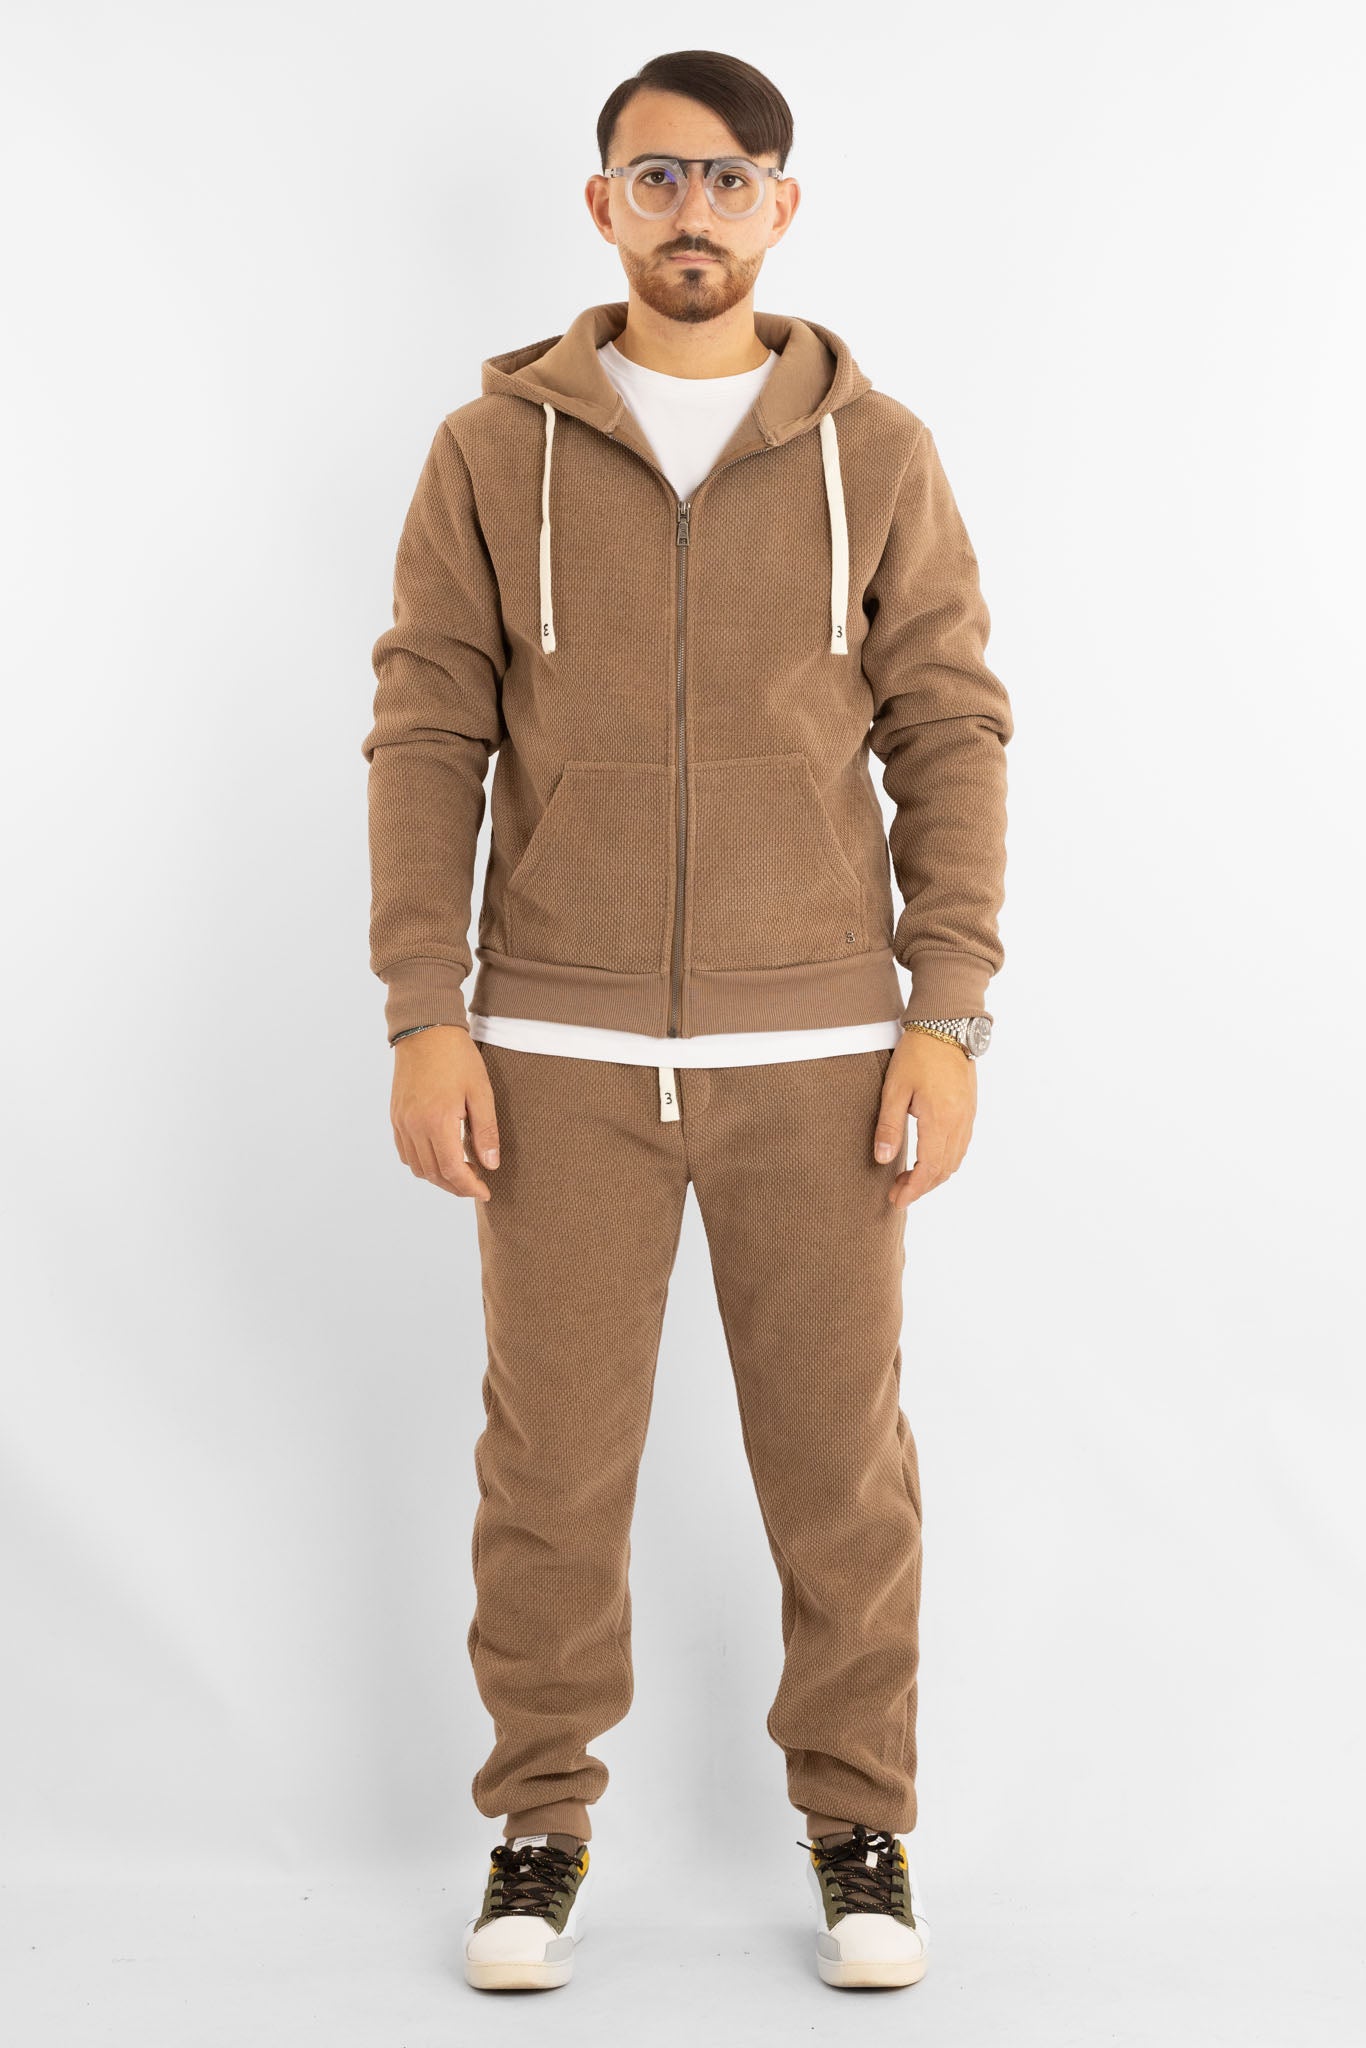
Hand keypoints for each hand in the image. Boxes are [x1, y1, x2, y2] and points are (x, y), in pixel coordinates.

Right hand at [390, 1026, 499, 1200]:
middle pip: (433, 1174)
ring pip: (417, 1167)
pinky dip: (422, 1164)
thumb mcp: (481, 1092)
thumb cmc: (458, 1058)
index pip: (453, 1170)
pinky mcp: (395, 1116)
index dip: (470, 1187)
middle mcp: (414, 1126)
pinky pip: (405, 1153)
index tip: (485, 1191)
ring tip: (461, 1173)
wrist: (425, 1030)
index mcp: (437, 1121)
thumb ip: (486, 1131)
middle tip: (476, 1186)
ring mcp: (401, 1122)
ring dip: (439, 1177)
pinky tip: (439, 1157)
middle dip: (456, 1186)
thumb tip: (490, 1165)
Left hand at [873, 1030, 976, 1208]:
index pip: (929, 1168)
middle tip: (897, 1193)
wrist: (946, 1026)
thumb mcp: (894, 1089)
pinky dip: (945, 1161)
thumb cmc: (917, 1054)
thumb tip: (882, 1159)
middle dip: (921, 1187)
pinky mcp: (969, 1109)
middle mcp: (959, 1122)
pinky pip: (961, 1146)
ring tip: (909, 1179)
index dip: (913, 1189)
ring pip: (955, 1160)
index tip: (897, 1201)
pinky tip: (928, 1160)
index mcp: (940, 1119)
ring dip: (934, 1176)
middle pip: (944, 1170)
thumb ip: (889, 1126)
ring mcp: (968, 1116)